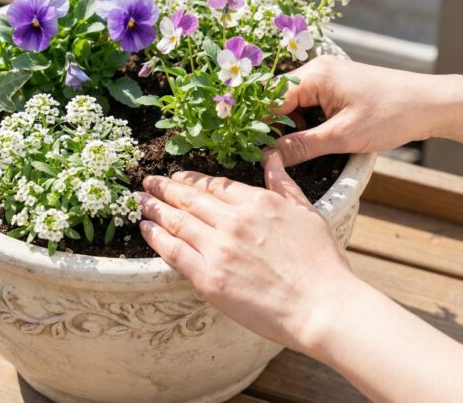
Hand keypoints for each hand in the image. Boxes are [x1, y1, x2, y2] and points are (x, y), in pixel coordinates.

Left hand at [138, 151, 357, 351]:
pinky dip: (156, 237)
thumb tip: (271, 156)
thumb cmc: (322, 264)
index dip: (191, 180)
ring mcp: (219, 249)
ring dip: (155, 208)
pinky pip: (174, 252)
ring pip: (177, 221)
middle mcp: (234, 220)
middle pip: (190, 198)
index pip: (215, 185)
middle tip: (147, 181)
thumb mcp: (308, 212)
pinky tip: (145, 228)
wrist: (322, 306)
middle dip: (165, 187)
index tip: (178, 176)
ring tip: (140, 200)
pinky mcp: (209, 278)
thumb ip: (284, 183)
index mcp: (258, 202)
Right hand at [275, 56, 450, 165]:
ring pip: (293, 104)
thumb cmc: (392, 115)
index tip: (250, 149)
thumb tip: (269, 157)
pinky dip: (305, 123)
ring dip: (290, 127)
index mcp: (314, 75)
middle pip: (278, 100)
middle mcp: (317, 70)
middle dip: (272, 127)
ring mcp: (328, 77)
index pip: (270, 100)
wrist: (431, 104)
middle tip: (268, 154)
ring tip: (292, 150)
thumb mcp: (343, 136)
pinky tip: (310, 140)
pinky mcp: (338, 87)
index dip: (259, 126)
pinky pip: (309, 104)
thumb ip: (302, 146)